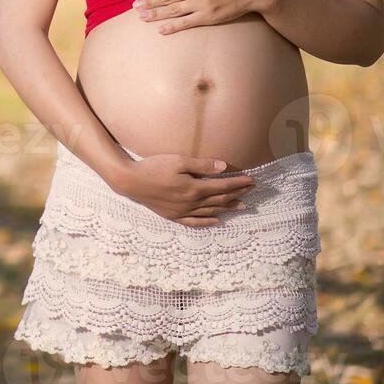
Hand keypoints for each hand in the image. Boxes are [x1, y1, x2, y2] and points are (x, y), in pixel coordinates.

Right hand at [109, 152, 256, 226]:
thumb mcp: (179, 161)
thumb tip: (223, 167)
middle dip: (237, 194)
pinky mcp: (174, 216)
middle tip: (251, 191)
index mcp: (194, 188)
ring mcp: (183, 211)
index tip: (251, 180)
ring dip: (227, 209)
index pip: (222, 186)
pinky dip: (208, 223)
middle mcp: (191, 203)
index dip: (238, 184)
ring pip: (211, 212)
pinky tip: (217, 221)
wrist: (131, 181)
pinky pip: (195, 222)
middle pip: (219, 200)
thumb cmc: (154, 167)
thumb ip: (202, 165)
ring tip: (241, 207)